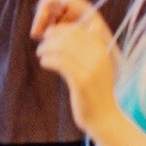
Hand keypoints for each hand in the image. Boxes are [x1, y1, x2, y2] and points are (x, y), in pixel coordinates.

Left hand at [30, 0, 119, 130]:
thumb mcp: (98, 66)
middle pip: (69, 37)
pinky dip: (48, 60)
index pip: (80, 30)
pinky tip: (44, 62)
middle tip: (42, 44)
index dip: (62, 29)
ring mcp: (91, 69)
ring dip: (47, 48)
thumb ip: (89, 50)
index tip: (51, 34)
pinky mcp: (81, 81)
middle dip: (52, 37)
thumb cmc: (96, 91)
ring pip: (62, 48)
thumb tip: (74, 32)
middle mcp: (99, 57)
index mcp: (103, 51)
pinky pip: (60, 62)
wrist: (104, 116)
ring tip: (40, 53)